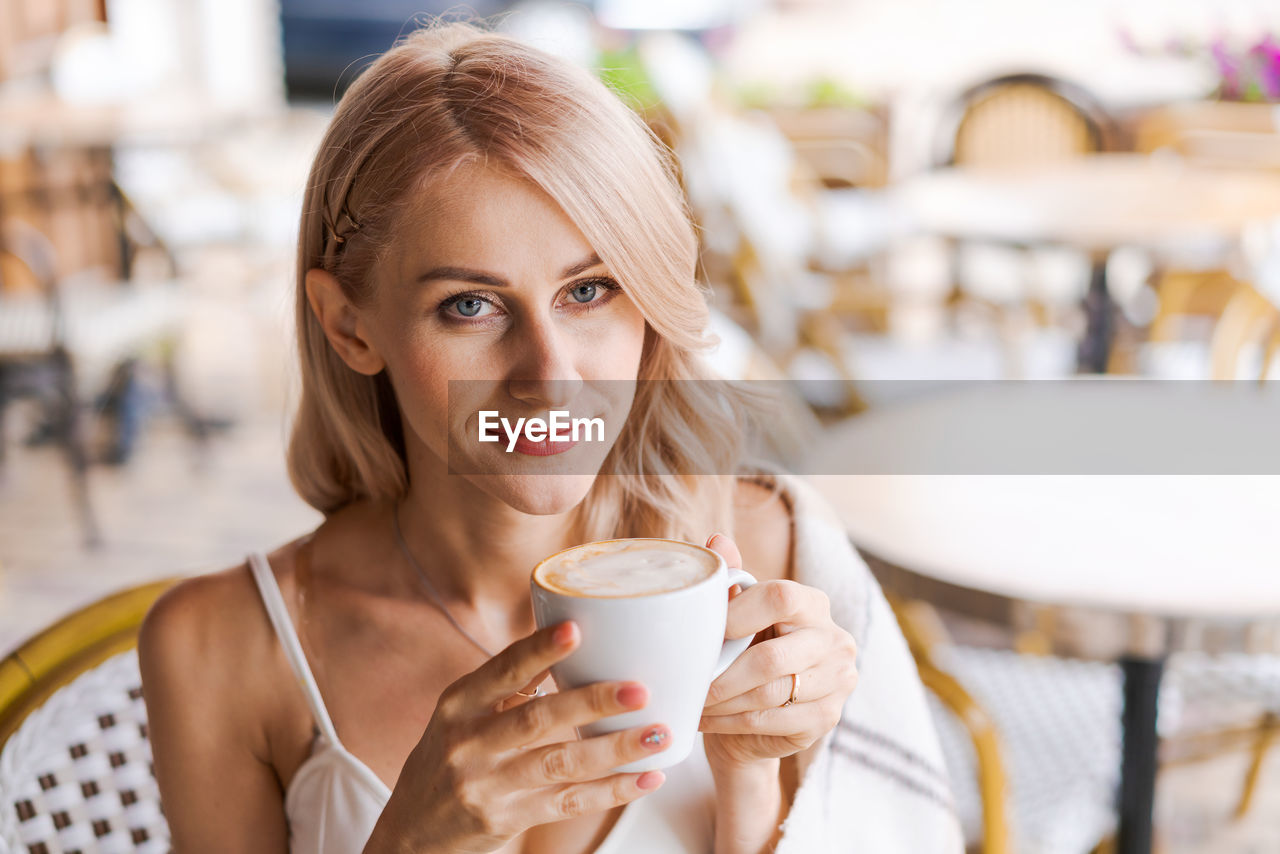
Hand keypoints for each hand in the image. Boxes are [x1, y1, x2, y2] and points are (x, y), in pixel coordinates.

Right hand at [365, 621, 670, 853]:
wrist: (411, 832)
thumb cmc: (448, 758)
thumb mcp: (462, 715)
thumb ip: (507, 684)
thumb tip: (568, 638)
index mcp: (459, 704)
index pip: (502, 671)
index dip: (538, 650)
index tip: (575, 629)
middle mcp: (468, 743)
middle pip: (536, 718)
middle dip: (591, 702)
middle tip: (638, 689)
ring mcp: (487, 785)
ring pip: (560, 763)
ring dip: (614, 749)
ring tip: (657, 733)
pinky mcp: (506, 819)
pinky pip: (568, 803)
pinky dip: (612, 791)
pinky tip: (645, 778)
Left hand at [698, 534, 857, 771]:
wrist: (761, 719)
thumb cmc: (747, 655)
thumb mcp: (740, 617)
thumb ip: (732, 580)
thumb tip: (715, 540)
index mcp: (814, 603)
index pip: (780, 597)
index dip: (738, 614)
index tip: (706, 633)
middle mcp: (835, 640)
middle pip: (771, 658)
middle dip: (721, 675)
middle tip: (689, 681)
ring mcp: (837, 682)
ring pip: (768, 694)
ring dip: (722, 702)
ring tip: (692, 701)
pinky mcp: (828, 719)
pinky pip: (771, 721)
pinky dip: (731, 722)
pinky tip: (706, 720)